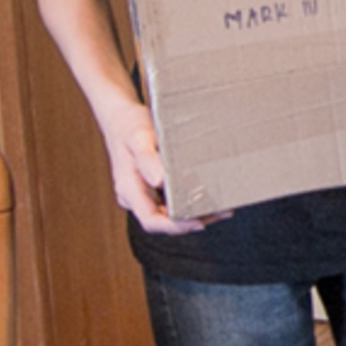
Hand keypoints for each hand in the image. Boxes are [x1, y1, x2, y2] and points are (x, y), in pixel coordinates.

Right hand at [97, 94, 215, 234]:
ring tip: (224, 208)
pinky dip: (190, 202)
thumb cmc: (130, 126)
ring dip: (195, 213)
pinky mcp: (152, 188)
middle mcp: (135, 197)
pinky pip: (171, 201)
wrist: (120, 119)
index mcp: (128, 189)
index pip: (151, 220)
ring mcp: (143, 194)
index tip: (199, 223)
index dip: (175, 226)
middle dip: (192, 221)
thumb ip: (147, 158)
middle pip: (164, 220)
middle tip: (223, 212)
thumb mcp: (139, 137)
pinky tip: (211, 196)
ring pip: (169, 213)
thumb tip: (158, 181)